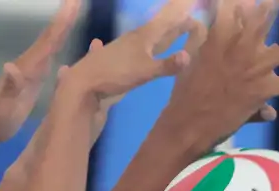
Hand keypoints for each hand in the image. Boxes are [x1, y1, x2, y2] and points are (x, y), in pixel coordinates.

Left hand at [0, 0, 83, 142]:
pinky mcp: (32, 79)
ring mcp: (30, 71)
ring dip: (62, 26)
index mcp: (27, 68)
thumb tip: (11, 66)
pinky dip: (58, 43)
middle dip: (64, 17)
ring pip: (50, 43)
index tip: (73, 2)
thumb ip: (9, 88)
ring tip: (74, 10)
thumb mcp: (2, 107)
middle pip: (50, 36)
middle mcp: (29, 64)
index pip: (48, 41)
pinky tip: (63, 40)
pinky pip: (49, 56)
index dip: (62, 22)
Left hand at [59, 0, 199, 107]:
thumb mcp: (144, 71)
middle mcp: (134, 39)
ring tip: (167, 32)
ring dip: (157, 34)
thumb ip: (166, 65)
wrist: (84, 83)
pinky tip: (110, 43)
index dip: (181, 21)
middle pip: (157, 30)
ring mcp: (123, 49)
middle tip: (188, 21)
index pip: (167, 24)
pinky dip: (133, 46)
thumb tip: (189, 57)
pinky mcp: (114, 60)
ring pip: (144, 39)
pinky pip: (130, 49)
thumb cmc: (115, 74)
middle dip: (173, 26)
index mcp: (143, 37)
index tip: (195, 18)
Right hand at [164, 0, 278, 144]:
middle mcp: (244, 45)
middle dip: (278, 3)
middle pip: (267, 16)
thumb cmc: (186, 90)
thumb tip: (197, 21)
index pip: (235, 4)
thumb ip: (199, 36)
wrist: (189, 122)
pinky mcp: (265, 89)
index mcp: (221, 33)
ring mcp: (257, 67)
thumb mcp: (190, 56)